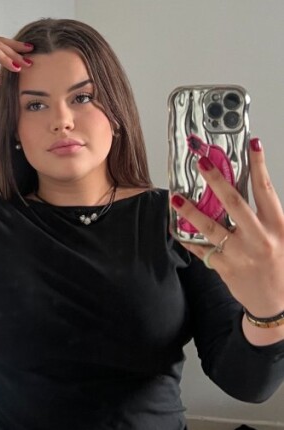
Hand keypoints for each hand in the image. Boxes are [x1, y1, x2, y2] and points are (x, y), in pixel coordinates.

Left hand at [171, 138, 283, 318]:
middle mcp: (258, 237)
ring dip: (190, 210)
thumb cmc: (281, 265)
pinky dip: (187, 239)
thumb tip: (251, 189)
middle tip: (201, 162)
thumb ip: (268, 215)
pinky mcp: (224, 267)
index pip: (266, 189)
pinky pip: (200, 250)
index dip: (259, 165)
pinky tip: (174, 229)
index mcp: (277, 226)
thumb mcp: (283, 236)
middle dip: (216, 180)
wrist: (279, 303)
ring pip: (210, 227)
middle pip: (234, 203)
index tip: (252, 144)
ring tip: (175, 197)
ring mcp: (239, 253)